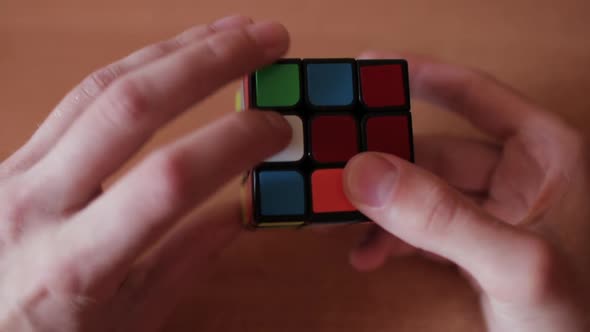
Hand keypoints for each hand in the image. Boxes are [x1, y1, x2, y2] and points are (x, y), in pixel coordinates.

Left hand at [0, 16, 289, 330]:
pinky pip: (82, 94)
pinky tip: (175, 54)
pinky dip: (138, 64)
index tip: (276, 127)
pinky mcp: (16, 154)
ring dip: (176, 50)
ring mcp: (19, 170)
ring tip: (233, 32)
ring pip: (103, 85)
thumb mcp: (126, 323)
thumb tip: (239, 212)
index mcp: (76, 264)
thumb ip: (185, 264)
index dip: (232, 142)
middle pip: (129, 106)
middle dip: (209, 62)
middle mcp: (40, 203)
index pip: (168, 180)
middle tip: (267, 39)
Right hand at [344, 52, 589, 330]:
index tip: (365, 70)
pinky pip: (421, 225)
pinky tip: (368, 254)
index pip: (473, 94)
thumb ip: (441, 218)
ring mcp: (493, 208)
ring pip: (419, 191)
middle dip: (380, 167)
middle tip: (333, 173)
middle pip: (431, 149)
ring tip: (338, 224)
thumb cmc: (576, 319)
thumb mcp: (512, 263)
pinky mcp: (474, 241)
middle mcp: (518, 172)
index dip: (418, 76)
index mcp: (544, 152)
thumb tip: (365, 173)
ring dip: (378, 208)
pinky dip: (391, 237)